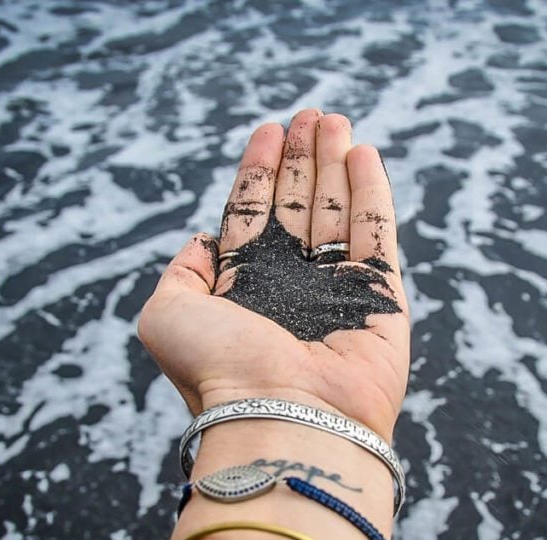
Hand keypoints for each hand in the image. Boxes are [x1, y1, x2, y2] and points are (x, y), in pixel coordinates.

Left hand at [138, 110, 409, 439]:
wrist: (282, 417)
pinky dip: (373, 193)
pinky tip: (364, 154)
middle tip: (310, 115)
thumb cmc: (219, 370)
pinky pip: (378, 235)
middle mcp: (291, 288)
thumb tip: (201, 241)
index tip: (270, 129)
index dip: (261, 171)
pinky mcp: (381, 300)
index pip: (254, 215)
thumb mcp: (165, 315)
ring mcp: (337, 292)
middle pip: (299, 207)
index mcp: (244, 289)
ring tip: (335, 120)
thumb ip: (178, 273)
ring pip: (337, 213)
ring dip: (336, 164)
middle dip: (303, 159)